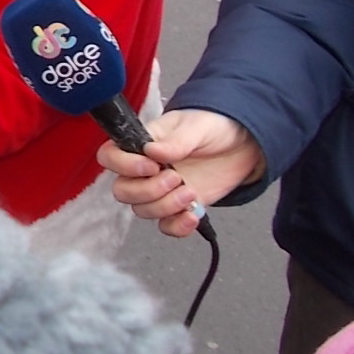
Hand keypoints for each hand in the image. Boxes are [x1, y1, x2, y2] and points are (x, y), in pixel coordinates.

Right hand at [97, 108, 266, 237]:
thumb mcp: (197, 126)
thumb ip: (176, 141)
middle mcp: (145, 170)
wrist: (243, 144)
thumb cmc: (213, 126)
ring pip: (142, 210)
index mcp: (141, 144)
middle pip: (123, 191)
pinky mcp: (179, 207)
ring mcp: (161, 191)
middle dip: (148, 191)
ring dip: (166, 206)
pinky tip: (194, 215)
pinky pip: (166, 226)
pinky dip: (178, 226)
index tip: (151, 166)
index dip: (123, 166)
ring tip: (191, 191)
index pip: (110, 156)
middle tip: (177, 178)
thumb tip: (152, 151)